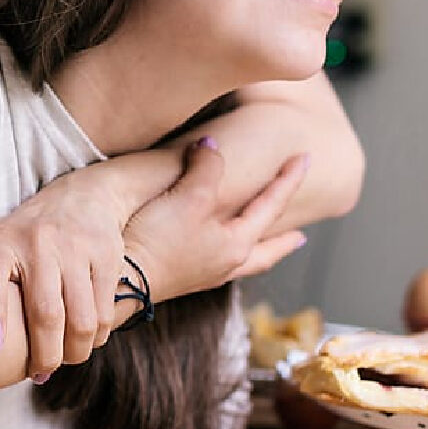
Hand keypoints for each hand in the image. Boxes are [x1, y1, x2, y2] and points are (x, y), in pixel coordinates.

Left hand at [0, 163, 125, 379]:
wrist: (81, 197)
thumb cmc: (23, 232)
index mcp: (0, 242)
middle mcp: (38, 243)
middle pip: (46, 314)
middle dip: (44, 356)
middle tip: (38, 373)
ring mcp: (75, 249)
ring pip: (81, 320)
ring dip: (74, 352)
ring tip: (64, 359)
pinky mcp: (105, 256)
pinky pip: (104, 312)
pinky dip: (96, 337)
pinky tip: (84, 340)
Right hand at [123, 139, 309, 300]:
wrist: (121, 281)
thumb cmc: (158, 240)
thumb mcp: (189, 196)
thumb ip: (207, 168)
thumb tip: (211, 147)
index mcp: (237, 244)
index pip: (271, 206)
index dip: (288, 180)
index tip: (305, 158)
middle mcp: (226, 264)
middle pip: (267, 252)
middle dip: (284, 241)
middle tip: (301, 237)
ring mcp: (204, 274)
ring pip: (245, 262)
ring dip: (259, 251)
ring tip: (264, 246)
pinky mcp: (181, 278)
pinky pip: (219, 265)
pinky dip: (229, 256)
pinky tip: (216, 252)